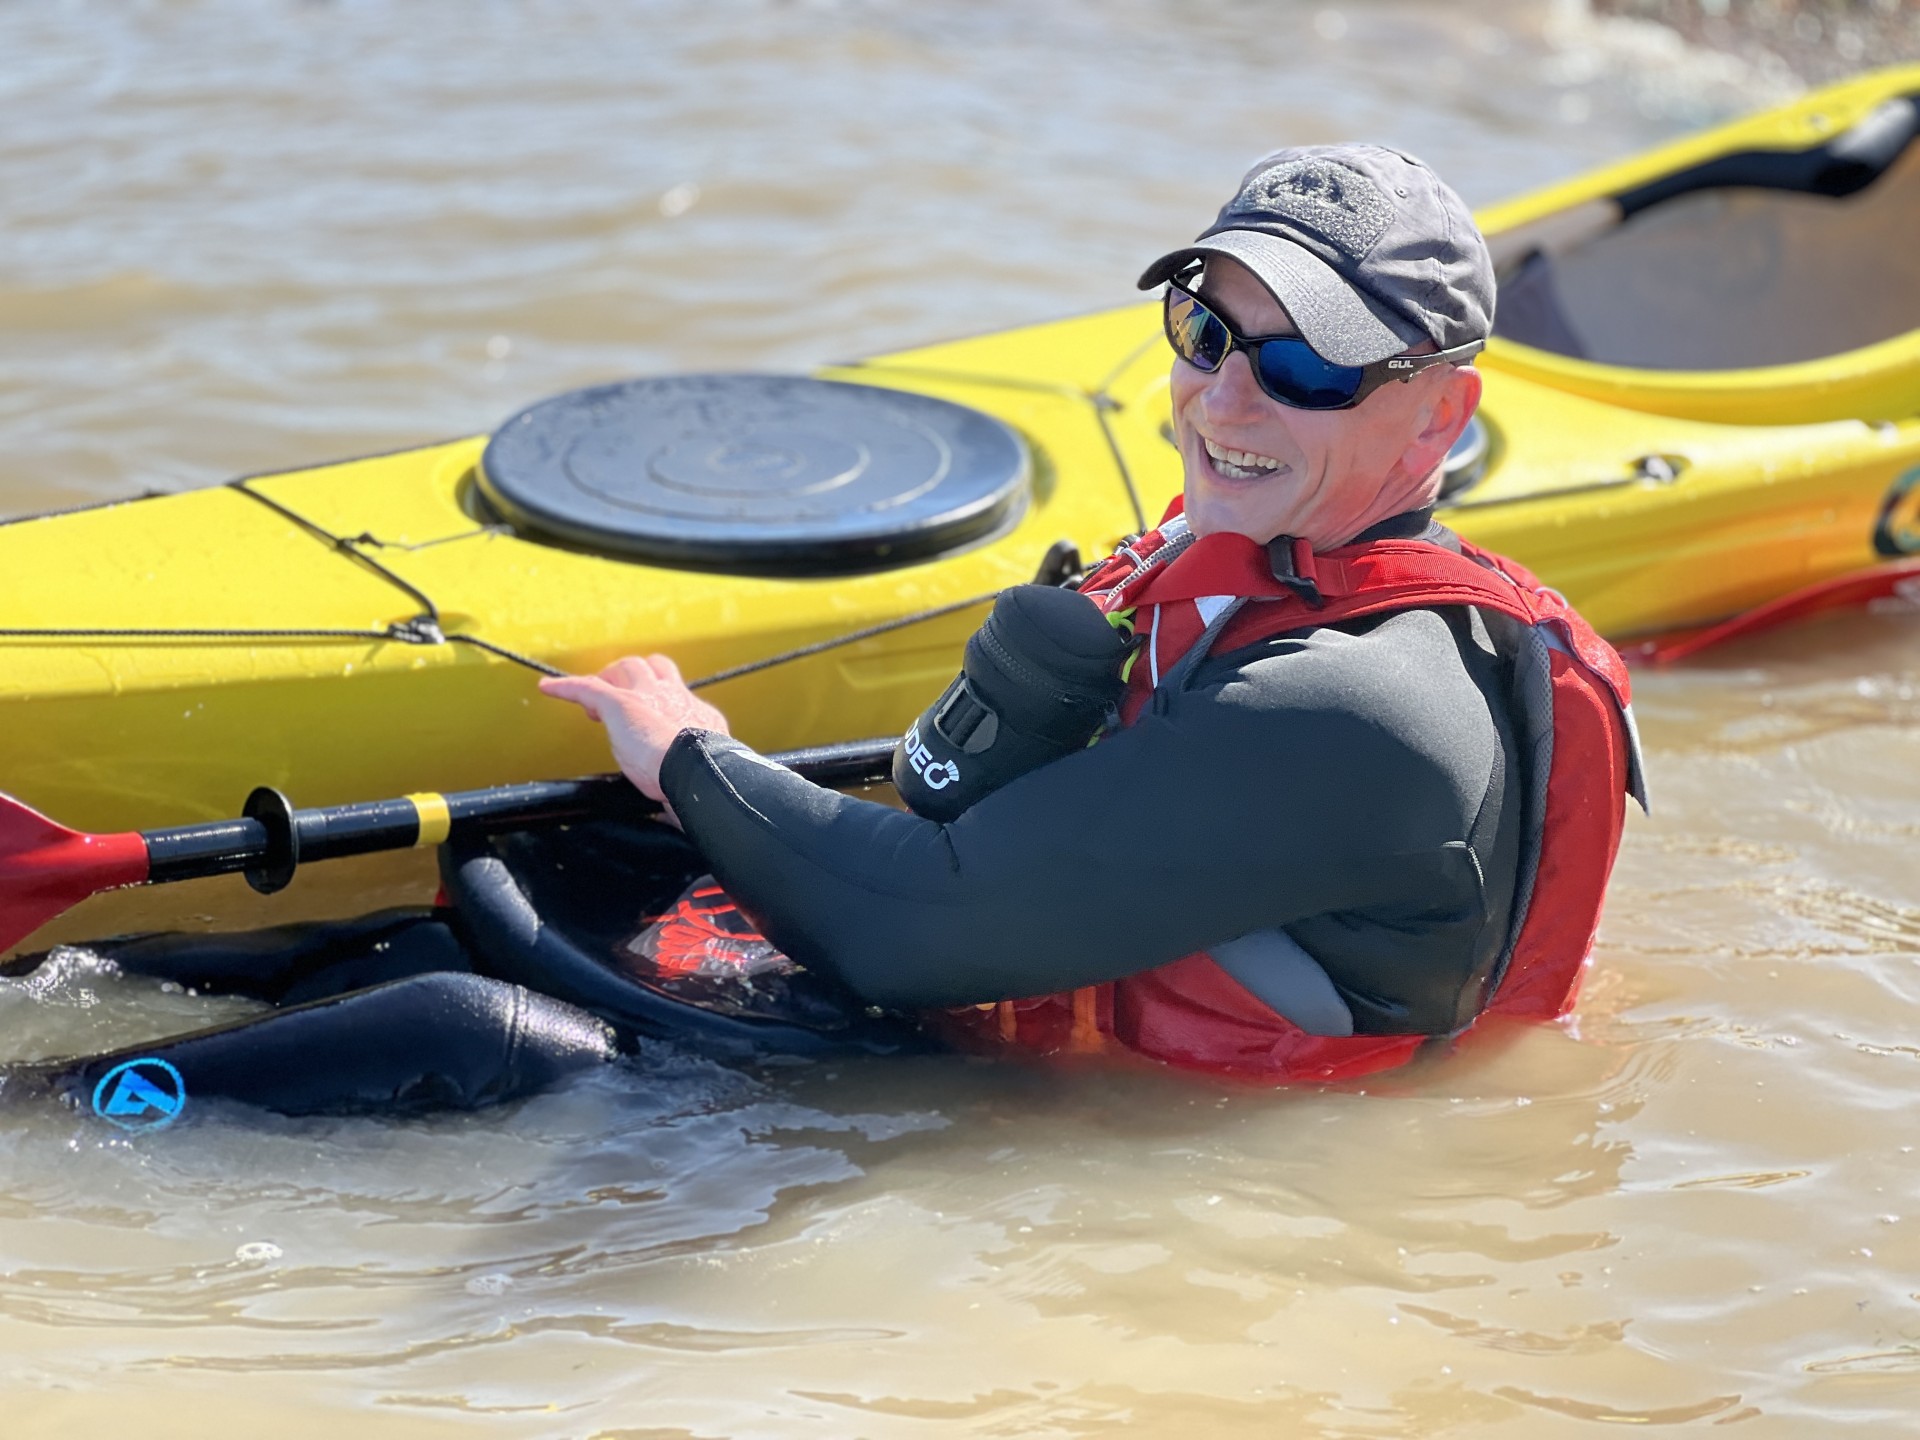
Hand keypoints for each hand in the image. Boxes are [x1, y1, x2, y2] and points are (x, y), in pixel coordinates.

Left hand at [538, 655, 730, 807]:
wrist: (692, 766)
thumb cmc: (699, 774)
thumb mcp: (699, 767)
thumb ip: (684, 774)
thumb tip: (674, 813)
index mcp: (694, 713)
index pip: (676, 693)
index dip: (659, 697)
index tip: (650, 714)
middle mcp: (673, 696)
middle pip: (653, 669)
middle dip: (635, 678)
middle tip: (621, 700)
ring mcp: (646, 695)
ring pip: (625, 668)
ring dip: (608, 679)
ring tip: (594, 703)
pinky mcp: (619, 702)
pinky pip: (587, 687)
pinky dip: (566, 687)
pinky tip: (549, 688)